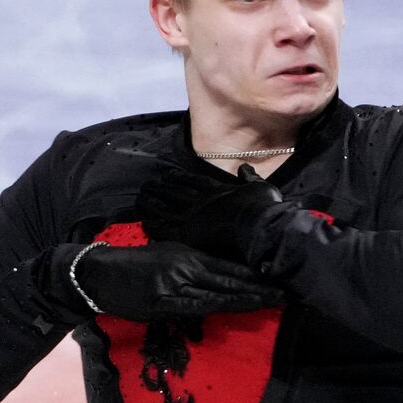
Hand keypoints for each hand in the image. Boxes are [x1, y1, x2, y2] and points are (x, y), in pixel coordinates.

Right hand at [67, 240, 281, 320]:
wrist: (100, 272)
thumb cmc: (137, 266)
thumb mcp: (169, 256)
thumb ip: (196, 263)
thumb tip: (223, 272)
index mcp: (190, 254)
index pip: (229, 264)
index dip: (255, 273)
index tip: (278, 277)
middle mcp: (186, 265)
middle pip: (230, 277)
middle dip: (259, 287)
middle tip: (286, 292)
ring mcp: (175, 283)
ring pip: (217, 291)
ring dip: (246, 298)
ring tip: (271, 302)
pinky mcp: (162, 301)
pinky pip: (194, 305)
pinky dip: (217, 305)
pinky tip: (235, 307)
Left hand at [136, 164, 283, 265]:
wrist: (257, 225)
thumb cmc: (262, 207)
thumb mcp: (260, 186)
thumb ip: (249, 177)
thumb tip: (244, 168)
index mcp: (216, 190)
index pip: (192, 181)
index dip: (178, 177)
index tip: (167, 175)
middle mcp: (200, 201)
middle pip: (174, 192)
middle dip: (159, 188)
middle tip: (147, 185)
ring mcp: (191, 217)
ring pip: (165, 208)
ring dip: (151, 202)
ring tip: (140, 199)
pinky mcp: (187, 235)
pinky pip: (165, 229)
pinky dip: (154, 225)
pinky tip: (144, 222)